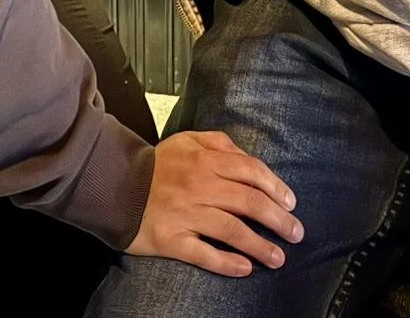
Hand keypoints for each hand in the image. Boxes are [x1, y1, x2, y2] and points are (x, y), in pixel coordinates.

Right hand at [127, 129, 302, 276]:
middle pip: (248, 202)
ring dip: (260, 245)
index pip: (251, 172)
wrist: (113, 183)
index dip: (275, 188)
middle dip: (278, 219)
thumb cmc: (155, 165)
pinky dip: (226, 263)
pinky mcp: (172, 240)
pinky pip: (204, 254)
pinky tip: (244, 268)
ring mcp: (186, 214)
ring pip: (232, 230)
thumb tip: (245, 157)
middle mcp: (200, 186)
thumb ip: (218, 143)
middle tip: (296, 232)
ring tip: (279, 257)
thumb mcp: (187, 140)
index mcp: (205, 160)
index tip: (291, 203)